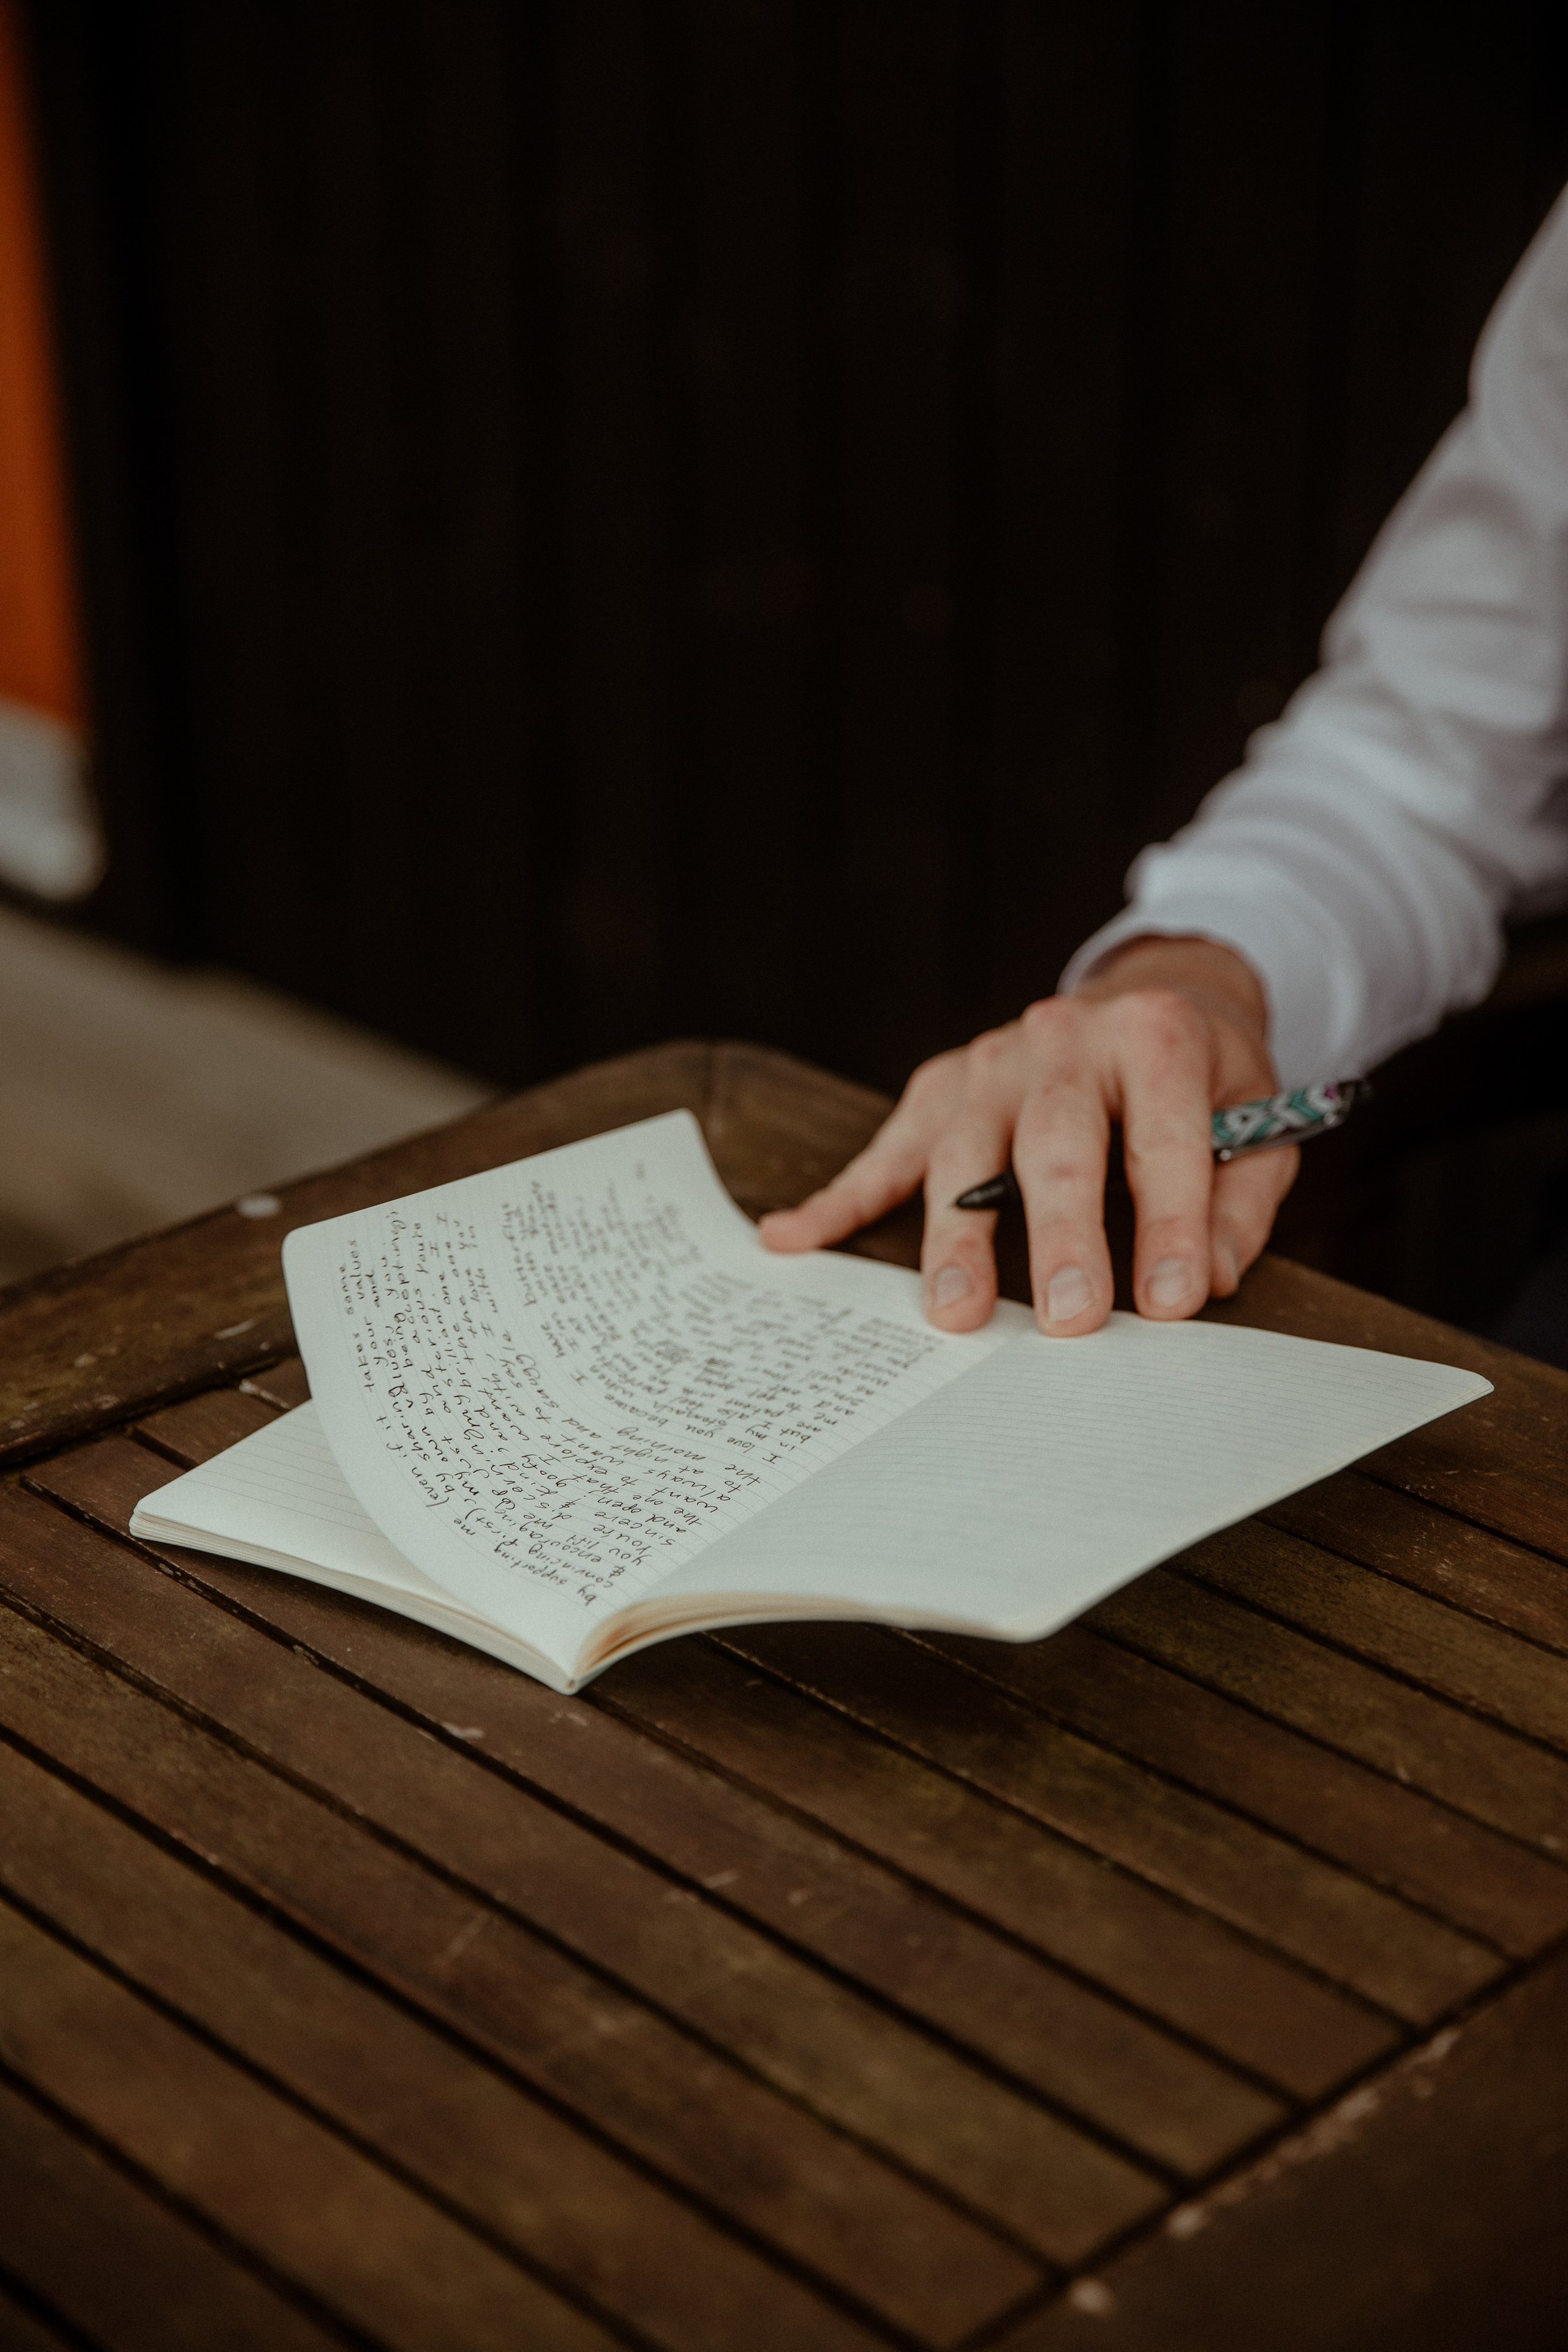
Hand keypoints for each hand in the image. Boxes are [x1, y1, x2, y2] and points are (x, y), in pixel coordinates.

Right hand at [758, 937, 1298, 1334]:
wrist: (1156, 995)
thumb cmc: (1204, 1078)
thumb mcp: (1259, 1122)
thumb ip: (1240, 1200)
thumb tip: (1208, 1277)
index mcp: (1153, 1036)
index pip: (1162, 1139)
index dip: (1169, 1223)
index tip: (1170, 1301)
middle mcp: (1062, 1038)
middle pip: (1054, 1144)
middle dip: (1061, 1236)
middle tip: (1067, 1317)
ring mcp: (990, 1061)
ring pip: (962, 1153)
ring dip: (956, 1236)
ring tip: (954, 1311)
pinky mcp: (941, 1086)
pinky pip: (886, 1151)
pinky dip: (837, 1200)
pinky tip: (787, 1238)